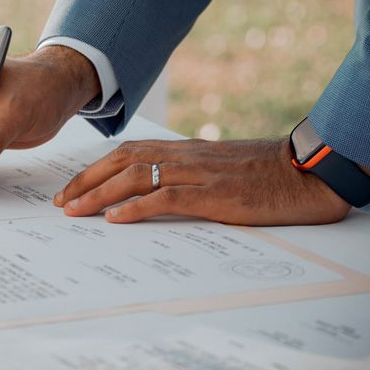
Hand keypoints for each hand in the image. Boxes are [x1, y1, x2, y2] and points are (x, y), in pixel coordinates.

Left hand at [54, 138, 350, 224]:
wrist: (307, 171)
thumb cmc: (265, 173)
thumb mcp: (219, 167)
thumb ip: (188, 172)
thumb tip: (155, 191)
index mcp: (184, 150)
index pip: (129, 153)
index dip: (96, 169)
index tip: (73, 187)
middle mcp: (185, 156)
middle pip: (123, 161)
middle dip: (86, 180)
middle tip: (61, 201)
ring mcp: (199, 173)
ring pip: (137, 177)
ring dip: (101, 194)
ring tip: (75, 211)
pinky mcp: (215, 194)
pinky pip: (167, 197)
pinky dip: (137, 207)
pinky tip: (116, 219)